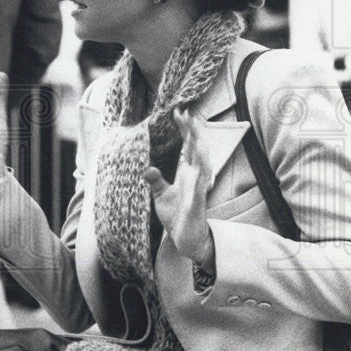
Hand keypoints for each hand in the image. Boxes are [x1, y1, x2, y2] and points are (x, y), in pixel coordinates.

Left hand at [143, 108, 214, 269]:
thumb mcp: (160, 195)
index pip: (188, 146)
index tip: (179, 111)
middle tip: (185, 111)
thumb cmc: (176, 215)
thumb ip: (155, 180)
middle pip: (197, 149)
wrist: (185, 238)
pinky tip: (199, 169)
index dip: (185, 129)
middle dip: (193, 131)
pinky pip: (200, 189)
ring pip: (203, 165)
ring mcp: (199, 190)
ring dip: (200, 148)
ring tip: (195, 131)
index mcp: (188, 173)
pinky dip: (200, 178)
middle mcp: (196, 178)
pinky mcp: (198, 204)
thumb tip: (147, 168)